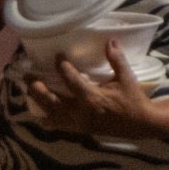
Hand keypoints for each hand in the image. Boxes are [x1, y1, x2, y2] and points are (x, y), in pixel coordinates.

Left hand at [23, 43, 163, 138]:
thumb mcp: (126, 78)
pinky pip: (58, 126)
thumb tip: (110, 40)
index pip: (71, 80)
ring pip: (51, 113)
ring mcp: (78, 123)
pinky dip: (47, 120)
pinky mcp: (80, 129)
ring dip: (38, 102)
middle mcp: (81, 112)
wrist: (140, 124)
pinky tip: (39, 115)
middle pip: (51, 100)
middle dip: (37, 87)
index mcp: (92, 98)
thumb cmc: (133, 100)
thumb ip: (117, 60)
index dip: (62, 67)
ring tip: (29, 90)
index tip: (57, 56)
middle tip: (28, 75)